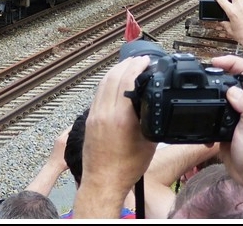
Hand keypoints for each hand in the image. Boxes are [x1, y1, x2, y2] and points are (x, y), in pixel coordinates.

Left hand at [71, 55, 158, 217]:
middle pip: (113, 77)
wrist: (103, 182)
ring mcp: (94, 114)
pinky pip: (98, 93)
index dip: (137, 66)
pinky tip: (116, 81)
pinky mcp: (89, 118)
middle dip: (127, 64)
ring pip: (103, 83)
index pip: (127, 80)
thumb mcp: (148, 142)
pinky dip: (108, 82)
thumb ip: (149, 117)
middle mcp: (105, 112)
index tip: (146, 60)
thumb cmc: (127, 167)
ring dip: (116, 71)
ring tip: (129, 66)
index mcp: (121, 118)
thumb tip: (153, 99)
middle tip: (140, 60)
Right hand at [207, 55, 242, 193]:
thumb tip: (230, 89)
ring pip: (222, 94)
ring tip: (198, 92)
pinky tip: (201, 118)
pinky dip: (206, 112)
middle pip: (233, 79)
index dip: (232, 62)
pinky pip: (214, 112)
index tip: (215, 63)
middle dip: (218, 73)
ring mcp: (236, 115)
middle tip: (203, 74)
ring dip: (210, 92)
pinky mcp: (226, 125)